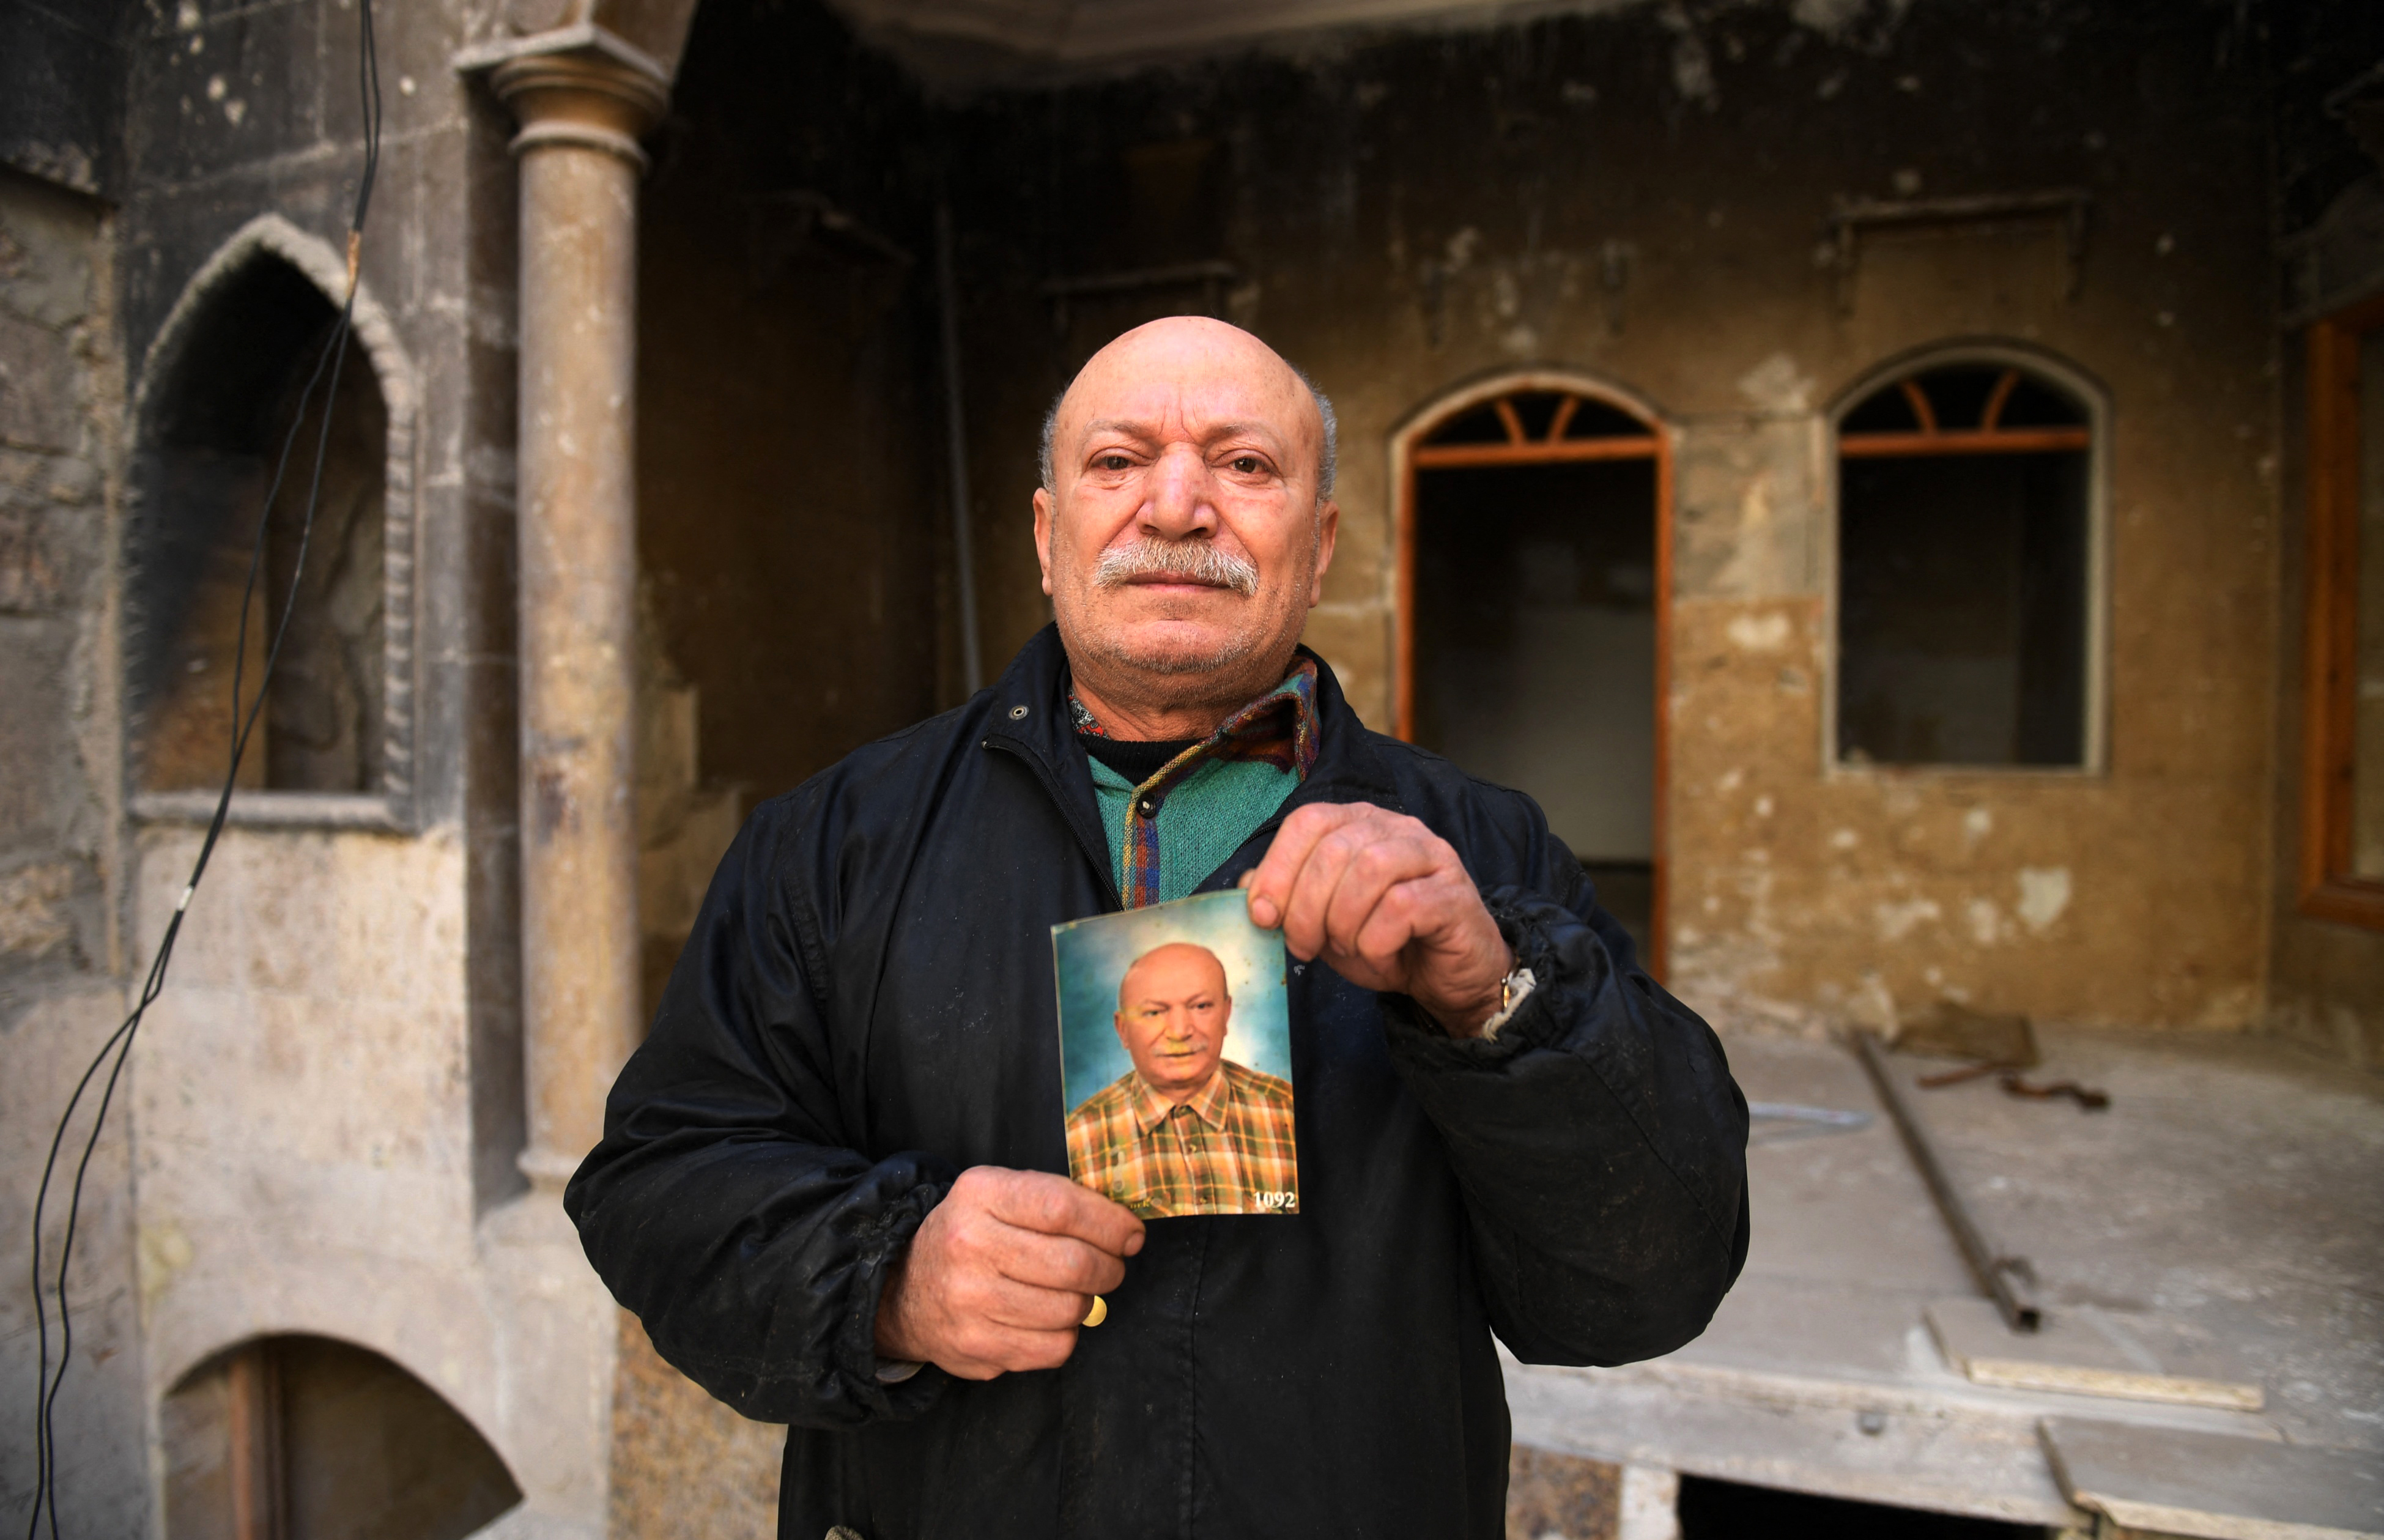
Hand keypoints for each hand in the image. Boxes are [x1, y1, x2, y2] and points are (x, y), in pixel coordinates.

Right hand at [874, 1166, 1144, 1380]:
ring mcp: (970, 1301)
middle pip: (1073, 1263)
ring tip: (1074, 1291)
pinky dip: (1066, 1333)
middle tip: (1111, 1266)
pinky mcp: (976, 1345)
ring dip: (1087, 1301)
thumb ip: (1055, 1199)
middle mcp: (969, 1246)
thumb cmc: (972, 1235)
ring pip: (1070, 1309)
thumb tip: (1125, 1228)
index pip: (1063, 1207)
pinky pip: (1055, 1347)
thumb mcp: (998, 1194)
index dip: (1110, 1224)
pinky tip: (1049, 1317)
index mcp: (980, 1195)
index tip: (1132, 1234)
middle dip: (1109, 1267)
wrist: (904, 1289)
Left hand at [1242, 802, 1512, 1037]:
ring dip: (1343, 922)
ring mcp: (1430, 856)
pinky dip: (1377, 940)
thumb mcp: (1322, 923)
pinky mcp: (1454, 894)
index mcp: (1359, 824)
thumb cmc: (1383, 942)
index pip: (1309, 821)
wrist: (1443, 978)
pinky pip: (1402, 906)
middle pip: (1334, 849)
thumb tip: (1244, 890)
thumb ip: (1287, 900)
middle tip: (1303, 947)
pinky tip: (1382, 955)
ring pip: (1369, 869)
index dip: (1277, 867)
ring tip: (1347, 948)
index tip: (1262, 916)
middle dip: (1305, 908)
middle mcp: (1396, 829)